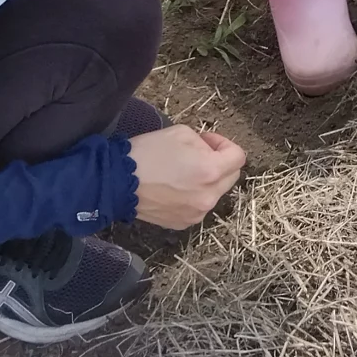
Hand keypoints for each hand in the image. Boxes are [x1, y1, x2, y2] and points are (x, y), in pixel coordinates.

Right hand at [126, 126, 245, 228]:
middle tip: (197, 154)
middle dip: (220, 163)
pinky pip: (199, 206)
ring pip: (215, 193)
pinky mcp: (183, 223)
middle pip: (231, 177)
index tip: (208, 141)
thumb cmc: (147, 153)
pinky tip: (173, 187)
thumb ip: (204, 142)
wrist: (117, 182)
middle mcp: (208, 196)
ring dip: (207, 181)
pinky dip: (193, 196)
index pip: (238, 158)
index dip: (225, 144)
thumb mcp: (180, 132)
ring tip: (182, 172)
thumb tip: (210, 152)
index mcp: (211, 171)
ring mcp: (197, 213)